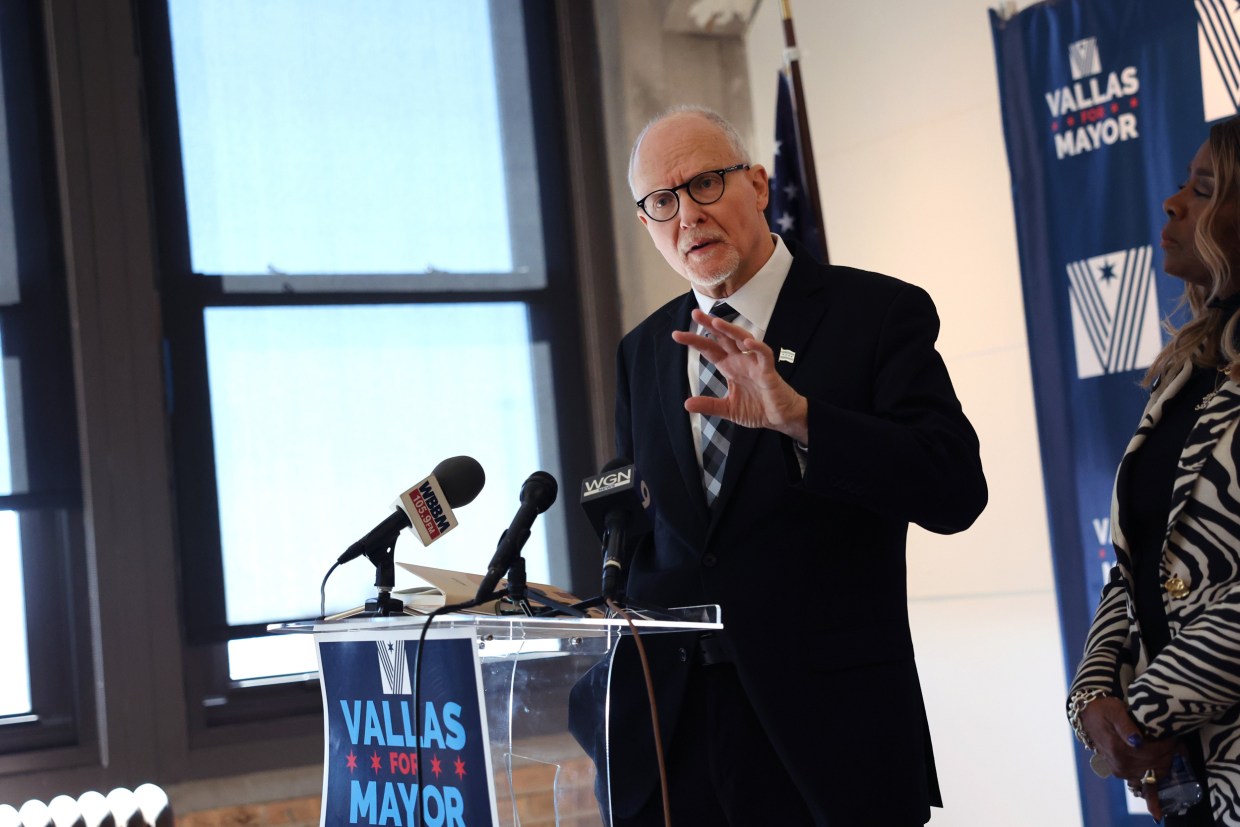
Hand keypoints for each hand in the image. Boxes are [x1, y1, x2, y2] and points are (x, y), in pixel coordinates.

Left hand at [672, 308, 808, 443]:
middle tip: (695, 313)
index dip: (694, 341)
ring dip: (730, 330)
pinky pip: (764, 355)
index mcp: (730, 367)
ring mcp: (755, 364)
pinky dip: (757, 347)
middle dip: (710, 325)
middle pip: (724, 338)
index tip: (676, 334)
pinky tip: (747, 342)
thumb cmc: (757, 408)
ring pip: (743, 339)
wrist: (780, 418)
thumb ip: (709, 405)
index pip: (710, 350)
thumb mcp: (728, 409)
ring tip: (716, 322)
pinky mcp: (769, 371)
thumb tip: (687, 404)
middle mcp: (741, 361)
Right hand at [1081, 696, 1175, 818]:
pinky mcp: (1122, 772)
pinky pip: (1142, 784)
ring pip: (1154, 773)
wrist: (1088, 715)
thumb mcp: (1115, 711)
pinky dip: (1152, 793)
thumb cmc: (1103, 710)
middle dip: (1169, 753)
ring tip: (1168, 747)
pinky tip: (1158, 808)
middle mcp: (1120, 764)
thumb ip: (1126, 726)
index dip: (1167, 744)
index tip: (1172, 734)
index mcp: (1118, 750)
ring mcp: (1121, 771)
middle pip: (1156, 765)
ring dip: (1165, 763)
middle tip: (1173, 739)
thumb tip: (1138, 741)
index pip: (1154, 753)